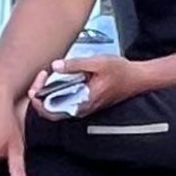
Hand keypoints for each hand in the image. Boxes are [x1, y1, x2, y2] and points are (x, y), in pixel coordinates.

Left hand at [35, 55, 150, 117]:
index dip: (39, 100)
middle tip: (41, 76)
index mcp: (82, 103)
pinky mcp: (84, 101)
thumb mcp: (98, 63)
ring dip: (47, 91)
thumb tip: (55, 66)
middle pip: (50, 109)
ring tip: (46, 76)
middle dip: (41, 93)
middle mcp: (81, 109)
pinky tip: (56, 77)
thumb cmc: (121, 72)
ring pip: (56, 105)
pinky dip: (56, 90)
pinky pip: (64, 100)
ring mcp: (82, 106)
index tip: (38, 84)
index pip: (52, 112)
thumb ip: (75, 65)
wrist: (137, 78)